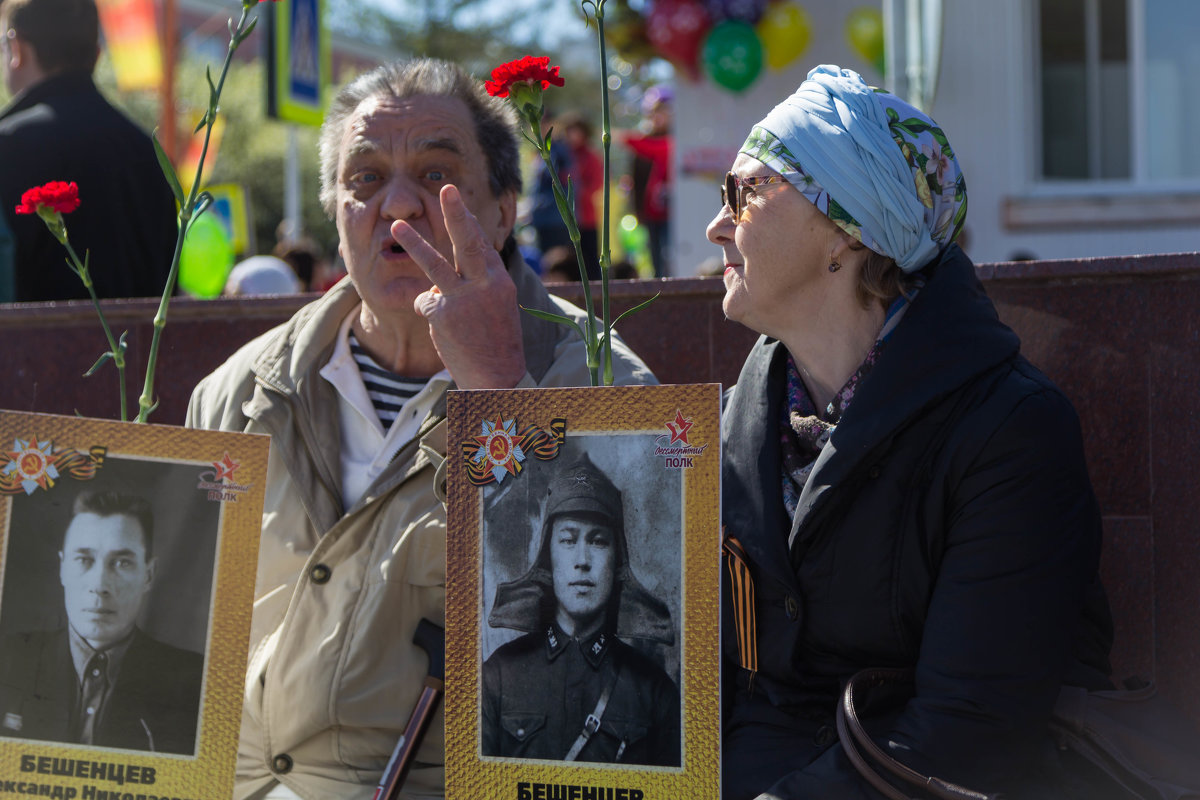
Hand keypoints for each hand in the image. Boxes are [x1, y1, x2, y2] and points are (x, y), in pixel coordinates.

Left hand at [391, 184, 525, 389]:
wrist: (497, 380)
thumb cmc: (496, 344)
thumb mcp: (497, 308)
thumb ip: (477, 284)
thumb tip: (441, 274)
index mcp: (500, 281)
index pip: (481, 245)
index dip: (467, 222)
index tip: (455, 200)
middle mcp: (485, 285)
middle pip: (469, 243)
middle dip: (456, 214)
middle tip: (447, 189)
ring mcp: (464, 299)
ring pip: (434, 265)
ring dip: (414, 244)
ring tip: (396, 227)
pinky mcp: (444, 315)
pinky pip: (425, 303)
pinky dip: (430, 313)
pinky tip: (446, 330)